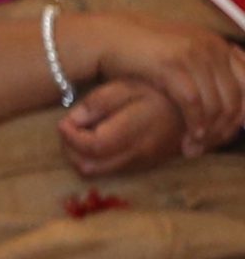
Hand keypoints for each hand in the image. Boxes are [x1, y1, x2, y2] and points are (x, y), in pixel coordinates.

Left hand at [57, 75, 185, 178]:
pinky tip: (97, 138)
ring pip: (97, 172)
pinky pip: (110, 169)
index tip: (63, 122)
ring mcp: (140, 164)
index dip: (70, 137)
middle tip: (68, 129)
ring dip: (81, 156)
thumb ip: (99, 102)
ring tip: (81, 132)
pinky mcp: (142, 167)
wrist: (195, 110)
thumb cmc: (158, 92)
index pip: (92, 146)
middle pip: (89, 166)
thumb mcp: (128, 86)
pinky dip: (95, 159)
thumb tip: (72, 120)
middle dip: (70, 149)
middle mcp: (137, 154)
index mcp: (134, 132)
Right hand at [73, 14, 244, 156]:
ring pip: (216, 104)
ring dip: (207, 131)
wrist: (111, 37)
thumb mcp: (184, 55)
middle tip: (208, 146)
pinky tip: (188, 136)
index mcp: (219, 45)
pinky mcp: (171, 65)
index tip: (230, 134)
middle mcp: (212, 48)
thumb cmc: (146, 52)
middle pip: (235, 98)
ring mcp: (192, 55)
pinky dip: (193, 123)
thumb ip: (209, 70)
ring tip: (195, 146)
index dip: (243, 113)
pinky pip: (193, 102)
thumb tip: (231, 100)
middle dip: (224, 128)